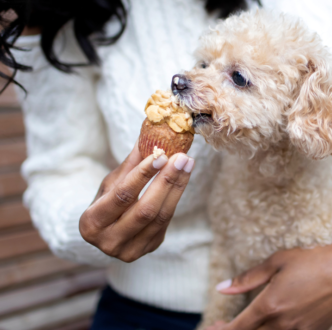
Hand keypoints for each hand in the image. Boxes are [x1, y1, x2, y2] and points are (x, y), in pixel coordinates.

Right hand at [79, 142, 194, 261]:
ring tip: (187, 164)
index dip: (143, 174)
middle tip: (181, 157)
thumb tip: (150, 134)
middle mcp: (109, 242)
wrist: (108, 229)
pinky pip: (166, 222)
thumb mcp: (112, 181)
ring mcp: (130, 250)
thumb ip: (131, 163)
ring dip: (177, 187)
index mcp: (91, 224)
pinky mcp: (148, 248)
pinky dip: (175, 197)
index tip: (161, 154)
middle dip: (166, 181)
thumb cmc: (107, 200)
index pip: (122, 196)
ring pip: (160, 217)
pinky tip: (182, 178)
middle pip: (145, 210)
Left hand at [209, 235, 331, 329]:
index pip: (238, 328)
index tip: (211, 327)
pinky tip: (271, 324)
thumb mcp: (276, 262)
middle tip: (220, 327)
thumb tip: (222, 287)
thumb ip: (247, 278)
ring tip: (246, 325)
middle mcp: (284, 324)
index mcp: (271, 305)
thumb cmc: (311, 260)